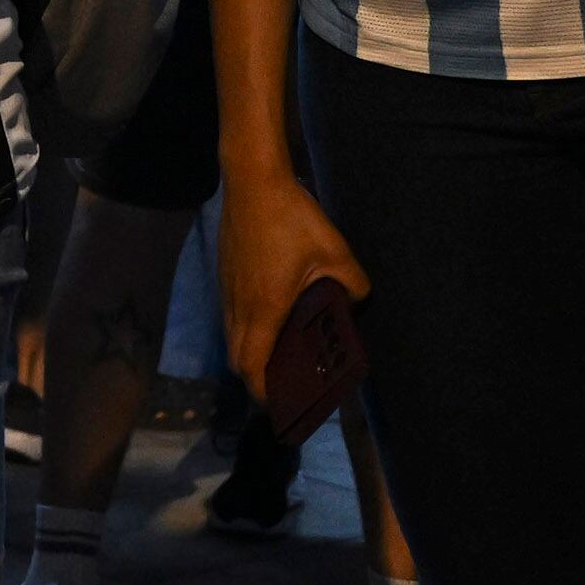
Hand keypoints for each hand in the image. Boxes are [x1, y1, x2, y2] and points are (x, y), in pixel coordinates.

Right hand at [216, 167, 367, 394]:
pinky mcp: (225, 273)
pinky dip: (244, 331)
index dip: (263, 392)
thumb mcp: (335, 251)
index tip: (279, 404)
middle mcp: (239, 306)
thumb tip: (360, 301)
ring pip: (230, 337)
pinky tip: (267, 318)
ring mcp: (227, 289)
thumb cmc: (292, 218)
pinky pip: (230, 316)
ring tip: (276, 355)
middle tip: (282, 383)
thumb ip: (353, 283)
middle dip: (255, 379)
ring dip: (248, 354)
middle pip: (237, 359)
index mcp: (265, 309)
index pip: (253, 366)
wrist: (252, 180)